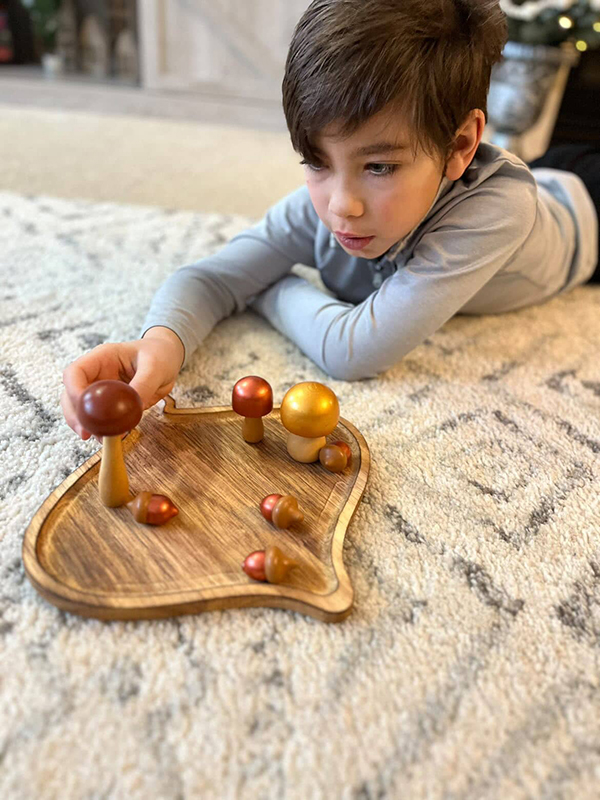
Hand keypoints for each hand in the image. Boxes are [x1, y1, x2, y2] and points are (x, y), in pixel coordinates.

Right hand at [61, 327, 184, 438]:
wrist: (167, 359)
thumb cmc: (159, 355)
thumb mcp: (155, 367)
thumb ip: (144, 385)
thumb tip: (133, 408)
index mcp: (101, 358)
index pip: (75, 373)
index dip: (74, 391)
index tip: (86, 411)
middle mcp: (96, 374)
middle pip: (71, 394)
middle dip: (75, 415)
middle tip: (87, 433)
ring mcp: (100, 390)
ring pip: (81, 409)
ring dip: (86, 425)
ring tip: (100, 439)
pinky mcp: (109, 404)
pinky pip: (99, 418)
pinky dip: (101, 429)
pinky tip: (109, 438)